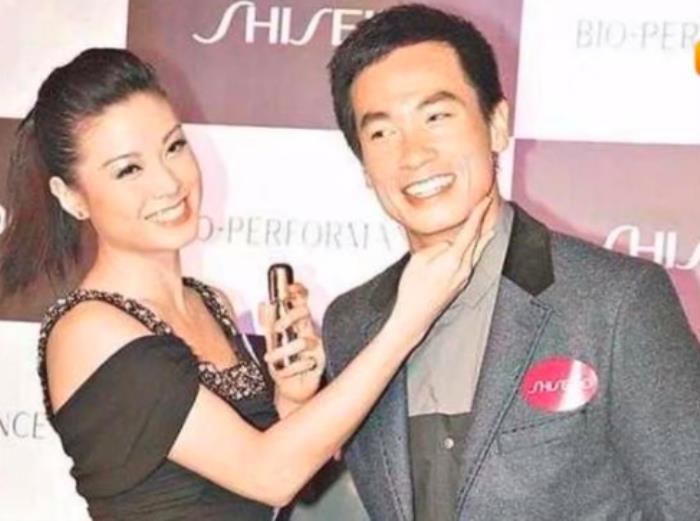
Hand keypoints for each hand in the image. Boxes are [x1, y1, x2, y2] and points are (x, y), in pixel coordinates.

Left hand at [259, 283, 325, 409]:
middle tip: (277, 328)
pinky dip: (290, 369)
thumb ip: (267, 323)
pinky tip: (282, 373)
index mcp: (298, 324)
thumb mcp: (270, 342)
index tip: (288, 288)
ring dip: (283, 350)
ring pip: (304, 340)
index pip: (301, 301)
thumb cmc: (283, 364)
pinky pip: (306, 362)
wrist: (289, 390)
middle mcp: (308, 331)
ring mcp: (316, 347)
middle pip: (305, 312)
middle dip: (289, 316)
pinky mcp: (320, 363)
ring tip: (271, 359)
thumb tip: (262, 303)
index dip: (298, 291)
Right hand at [389, 194, 495, 347]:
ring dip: (480, 236)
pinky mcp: (460, 283)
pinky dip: (473, 249)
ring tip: (488, 226)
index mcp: (453, 260)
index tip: (485, 200)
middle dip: (482, 221)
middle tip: (487, 205)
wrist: (415, 316)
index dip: (478, 213)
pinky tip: (473, 247)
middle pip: (477, 240)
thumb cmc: (413, 290)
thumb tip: (447, 245)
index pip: (470, 231)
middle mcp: (463, 269)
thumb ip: (437, 247)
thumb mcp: (419, 260)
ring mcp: (464, 278)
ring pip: (475, 251)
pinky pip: (470, 261)